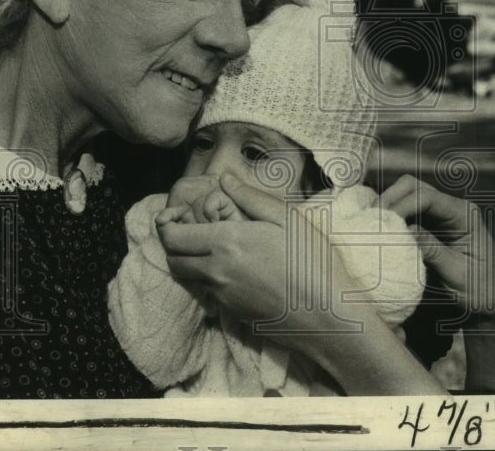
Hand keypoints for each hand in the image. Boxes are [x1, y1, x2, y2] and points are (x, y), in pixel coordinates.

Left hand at [157, 174, 369, 336]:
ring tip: (217, 246)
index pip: (172, 236)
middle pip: (173, 258)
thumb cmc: (313, 261)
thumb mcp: (288, 218)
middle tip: (194, 228)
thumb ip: (251, 197)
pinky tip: (239, 268)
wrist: (328, 315)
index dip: (167, 222)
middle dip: (175, 242)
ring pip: (188, 277)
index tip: (179, 213)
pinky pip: (209, 292)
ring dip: (191, 260)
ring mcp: (222, 296)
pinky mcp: (232, 313)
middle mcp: (216, 271)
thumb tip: (224, 179)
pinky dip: (212, 278)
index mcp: (227, 242)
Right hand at [379, 174, 494, 319]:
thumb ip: (432, 251)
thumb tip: (405, 231)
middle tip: (373, 222)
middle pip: (413, 187)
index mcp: (465, 214)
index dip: (401, 206)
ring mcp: (441, 216)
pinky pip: (407, 213)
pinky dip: (392, 219)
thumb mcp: (457, 273)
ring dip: (388, 208)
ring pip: (407, 196)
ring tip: (373, 227)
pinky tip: (382, 232)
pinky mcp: (431, 227)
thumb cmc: (482, 291)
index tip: (384, 225)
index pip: (427, 197)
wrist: (493, 304)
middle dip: (390, 199)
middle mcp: (452, 208)